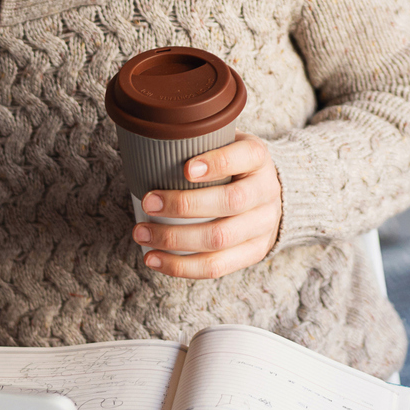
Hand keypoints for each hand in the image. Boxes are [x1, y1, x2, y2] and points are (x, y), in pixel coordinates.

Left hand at [133, 133, 282, 279]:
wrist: (265, 194)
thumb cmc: (231, 165)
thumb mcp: (225, 143)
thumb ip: (198, 142)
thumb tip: (149, 144)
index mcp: (258, 158)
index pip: (245, 156)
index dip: (216, 163)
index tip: (185, 169)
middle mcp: (266, 191)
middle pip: (230, 202)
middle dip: (183, 205)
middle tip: (148, 203)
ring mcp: (264, 225)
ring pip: (220, 239)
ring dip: (175, 239)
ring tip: (142, 234)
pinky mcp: (254, 252)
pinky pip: (217, 267)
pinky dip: (181, 266)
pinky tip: (154, 258)